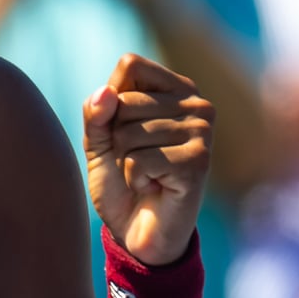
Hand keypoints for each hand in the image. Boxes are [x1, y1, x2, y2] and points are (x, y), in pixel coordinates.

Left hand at [83, 54, 213, 266]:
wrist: (139, 232)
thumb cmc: (122, 182)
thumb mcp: (98, 142)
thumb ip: (96, 113)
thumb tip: (106, 93)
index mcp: (177, 88)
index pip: (130, 65)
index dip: (111, 100)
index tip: (123, 130)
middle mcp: (197, 104)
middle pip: (125, 100)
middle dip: (116, 137)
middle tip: (136, 161)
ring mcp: (202, 132)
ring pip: (129, 132)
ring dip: (125, 162)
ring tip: (146, 175)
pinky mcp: (198, 162)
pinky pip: (139, 160)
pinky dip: (134, 179)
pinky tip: (154, 187)